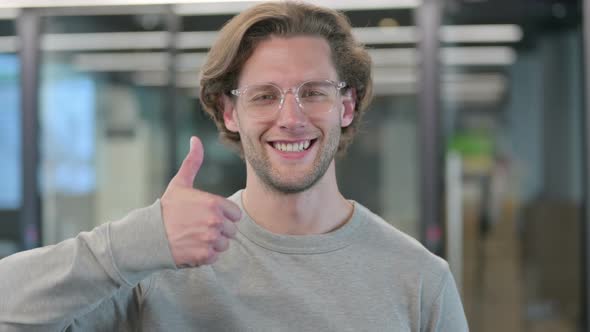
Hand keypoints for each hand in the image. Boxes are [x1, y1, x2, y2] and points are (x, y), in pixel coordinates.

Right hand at [160, 136, 241, 266]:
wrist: (148, 235)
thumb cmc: (166, 209)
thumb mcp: (180, 183)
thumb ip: (193, 162)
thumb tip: (195, 139)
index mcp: (214, 203)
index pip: (236, 215)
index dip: (223, 216)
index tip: (207, 216)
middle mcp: (215, 221)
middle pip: (232, 231)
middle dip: (219, 231)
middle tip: (198, 228)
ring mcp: (210, 239)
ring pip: (224, 245)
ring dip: (212, 244)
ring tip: (194, 237)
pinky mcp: (204, 256)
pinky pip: (215, 257)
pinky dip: (205, 255)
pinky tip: (191, 247)